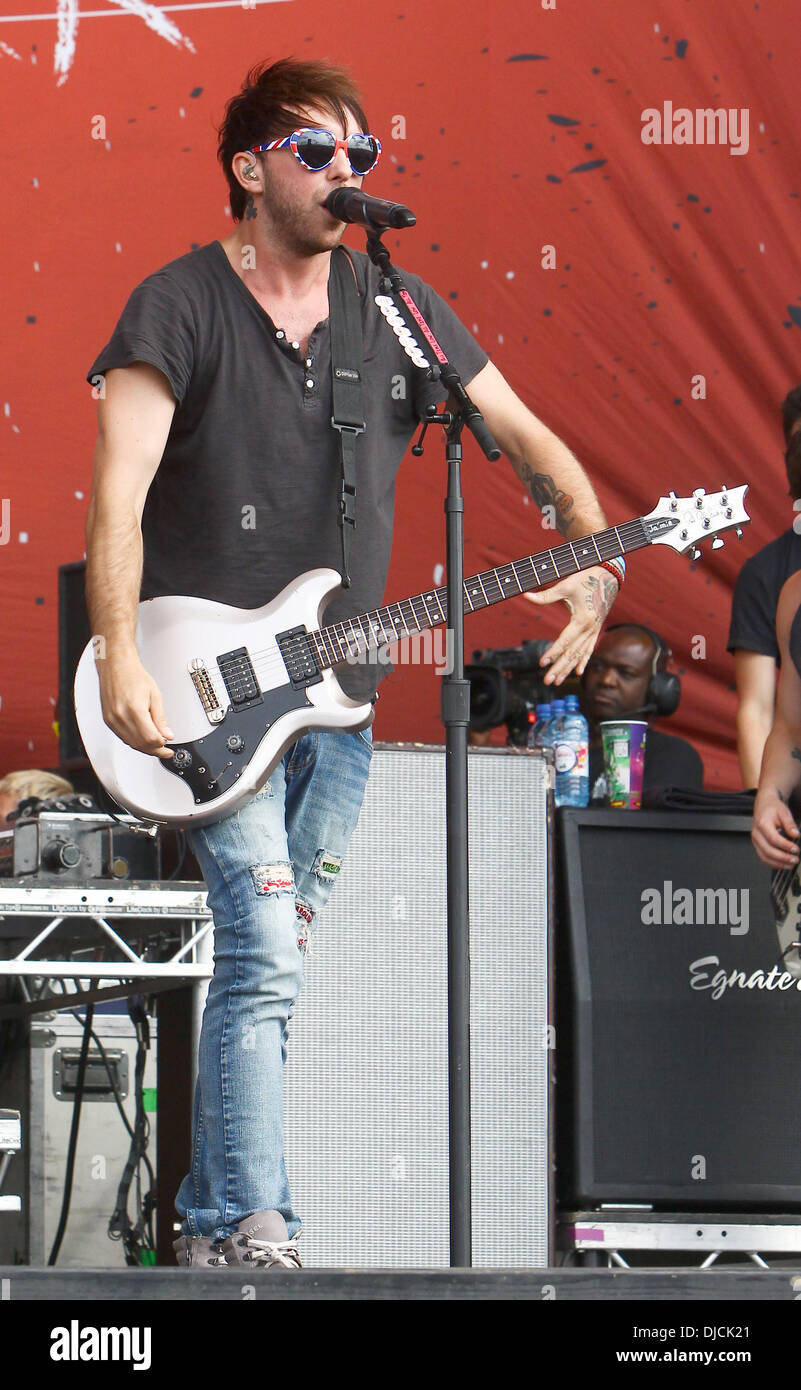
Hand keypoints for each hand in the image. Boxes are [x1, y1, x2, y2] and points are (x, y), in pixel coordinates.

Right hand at [97, 645, 174, 757]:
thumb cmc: (134, 676)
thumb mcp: (155, 695)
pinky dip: (134, 741)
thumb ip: (161, 718)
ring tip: (157, 747)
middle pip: (140, 744)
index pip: (150, 738)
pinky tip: (143, 740)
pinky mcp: (108, 720)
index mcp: (134, 709)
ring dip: (145, 748)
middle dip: (155, 750)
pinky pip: (123, 737)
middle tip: (166, 751)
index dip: (161, 745)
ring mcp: (112, 719)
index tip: (169, 747)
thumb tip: (168, 735)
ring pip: (131, 743)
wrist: (116, 666)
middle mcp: (120, 716)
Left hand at [523, 565, 618, 685]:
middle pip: (572, 653)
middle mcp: (590, 629)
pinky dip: (583, 661)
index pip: (565, 641)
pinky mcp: (596, 630)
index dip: (553, 653)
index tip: (542, 663)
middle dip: (559, 668)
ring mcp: (594, 631)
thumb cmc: (586, 578)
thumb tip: (526, 596)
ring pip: (580, 655)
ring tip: (557, 681)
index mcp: (582, 619)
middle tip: (547, 681)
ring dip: (568, 669)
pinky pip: (589, 649)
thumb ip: (546, 595)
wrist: (608, 576)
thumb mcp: (565, 585)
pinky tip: (578, 673)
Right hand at [752, 790, 799, 867]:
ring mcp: (755, 840)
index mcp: (762, 823)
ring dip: (778, 863)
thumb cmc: (773, 808)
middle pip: (768, 850)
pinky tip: (782, 864)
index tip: (796, 849)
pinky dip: (773, 863)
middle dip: (783, 858)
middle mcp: (756, 833)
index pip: (773, 839)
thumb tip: (796, 834)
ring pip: (764, 857)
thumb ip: (790, 823)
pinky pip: (763, 858)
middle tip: (795, 859)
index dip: (785, 846)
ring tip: (790, 865)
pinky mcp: (757, 845)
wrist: (764, 806)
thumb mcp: (784, 812)